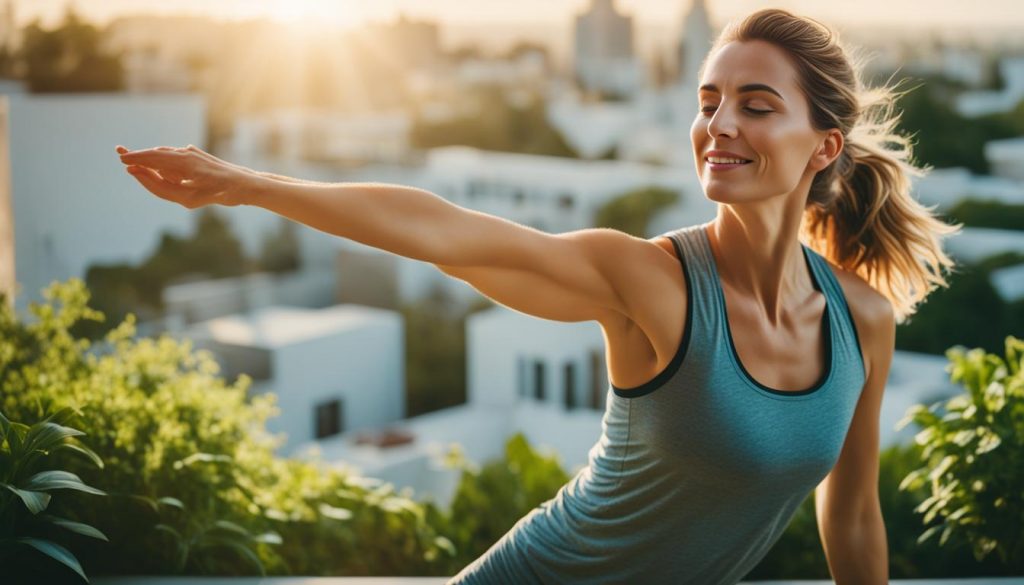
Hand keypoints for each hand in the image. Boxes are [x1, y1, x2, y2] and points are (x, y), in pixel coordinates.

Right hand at [117, 144, 253, 208]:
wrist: (246, 185)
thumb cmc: (219, 194)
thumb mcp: (186, 198)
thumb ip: (160, 187)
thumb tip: (138, 172)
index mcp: (184, 161)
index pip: (153, 157)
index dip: (135, 157)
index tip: (121, 158)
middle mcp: (187, 153)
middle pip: (157, 155)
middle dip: (140, 157)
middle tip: (122, 157)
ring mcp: (193, 153)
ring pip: (167, 157)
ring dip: (155, 163)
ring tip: (147, 169)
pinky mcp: (198, 157)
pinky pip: (177, 160)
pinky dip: (168, 166)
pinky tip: (172, 176)